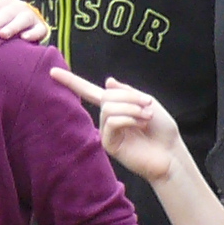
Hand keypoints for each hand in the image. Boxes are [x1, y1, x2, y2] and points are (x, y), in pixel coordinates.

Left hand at [0, 0, 50, 45]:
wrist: (28, 24)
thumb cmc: (0, 22)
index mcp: (0, 1)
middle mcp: (15, 5)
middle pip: (2, 14)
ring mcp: (29, 15)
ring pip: (21, 19)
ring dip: (11, 27)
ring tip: (2, 35)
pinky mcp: (41, 27)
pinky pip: (39, 29)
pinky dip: (33, 33)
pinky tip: (25, 38)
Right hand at [54, 65, 184, 183]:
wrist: (170, 153)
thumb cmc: (162, 130)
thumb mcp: (147, 103)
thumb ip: (127, 92)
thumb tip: (107, 80)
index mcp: (115, 107)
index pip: (89, 91)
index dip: (72, 81)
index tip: (53, 71)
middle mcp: (107, 119)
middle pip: (106, 96)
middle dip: (129, 97)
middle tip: (148, 106)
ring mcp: (106, 132)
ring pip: (109, 108)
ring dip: (131, 108)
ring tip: (147, 117)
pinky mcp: (108, 144)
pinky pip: (111, 122)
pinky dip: (128, 119)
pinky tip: (141, 125)